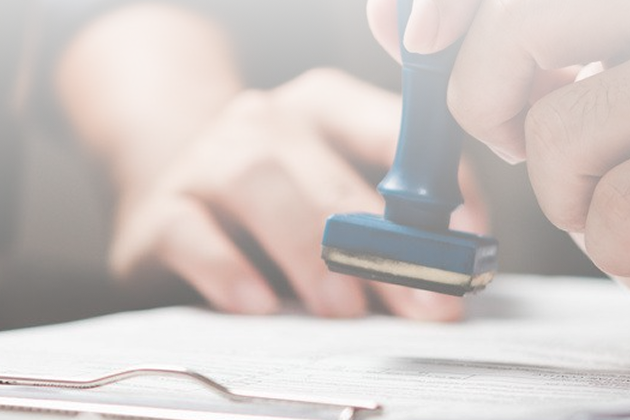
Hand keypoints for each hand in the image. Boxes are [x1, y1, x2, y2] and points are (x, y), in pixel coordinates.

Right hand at [106, 69, 487, 320]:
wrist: (164, 187)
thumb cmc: (273, 202)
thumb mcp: (334, 193)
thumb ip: (391, 223)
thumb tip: (451, 278)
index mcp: (324, 106)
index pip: (396, 131)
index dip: (440, 189)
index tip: (469, 244)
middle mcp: (265, 121)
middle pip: (332, 177)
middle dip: (385, 247)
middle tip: (420, 303)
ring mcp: (207, 160)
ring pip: (261, 187)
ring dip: (311, 252)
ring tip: (344, 309)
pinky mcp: (159, 210)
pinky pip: (191, 233)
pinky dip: (227, 268)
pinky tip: (259, 304)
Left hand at [369, 0, 629, 372]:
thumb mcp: (574, 121)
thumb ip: (505, 67)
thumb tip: (397, 24)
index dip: (448, 1)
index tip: (410, 37)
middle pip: (524, 23)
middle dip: (486, 101)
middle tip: (521, 146)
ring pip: (565, 127)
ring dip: (567, 198)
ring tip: (620, 206)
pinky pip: (625, 198)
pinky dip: (620, 243)